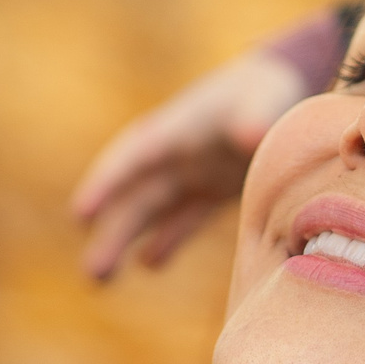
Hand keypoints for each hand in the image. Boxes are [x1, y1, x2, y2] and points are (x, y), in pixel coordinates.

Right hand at [70, 50, 308, 278]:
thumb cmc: (268, 87)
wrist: (285, 84)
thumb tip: (249, 137)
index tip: (80, 214)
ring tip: (100, 279)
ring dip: (126, 241)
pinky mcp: (212, 188)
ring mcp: (192, 172)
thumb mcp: (263, 100)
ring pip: (150, 212)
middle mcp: (175, 154)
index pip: (134, 158)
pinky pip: (184, 217)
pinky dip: (167, 239)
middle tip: (91, 274)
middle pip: (135, 197)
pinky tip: (149, 264)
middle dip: (112, 233)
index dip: (106, 184)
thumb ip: (254, 119)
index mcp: (178, 128)